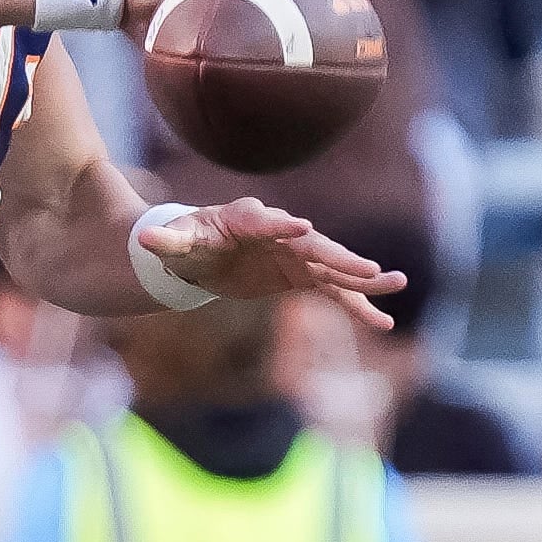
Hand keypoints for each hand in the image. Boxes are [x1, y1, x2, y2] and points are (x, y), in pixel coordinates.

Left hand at [138, 197, 407, 331]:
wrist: (200, 254)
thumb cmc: (185, 243)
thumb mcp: (173, 243)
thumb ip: (165, 241)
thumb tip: (144, 239)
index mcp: (245, 219)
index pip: (264, 222)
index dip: (281, 226)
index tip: (302, 229)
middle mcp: (279, 233)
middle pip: (313, 245)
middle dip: (339, 257)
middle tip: (368, 269)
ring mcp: (296, 254)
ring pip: (333, 267)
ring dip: (363, 279)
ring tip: (398, 285)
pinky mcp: (302, 275)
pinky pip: (334, 292)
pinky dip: (356, 305)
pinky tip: (383, 322)